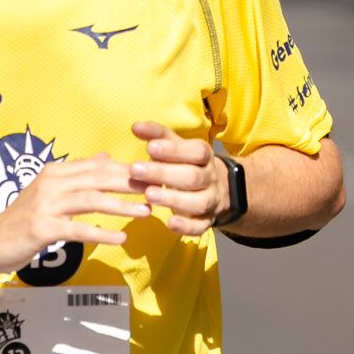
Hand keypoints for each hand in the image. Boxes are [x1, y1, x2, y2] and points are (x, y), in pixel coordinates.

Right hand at [0, 154, 149, 269]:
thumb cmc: (23, 219)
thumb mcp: (49, 191)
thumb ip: (77, 175)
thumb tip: (104, 157)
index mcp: (54, 172)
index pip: (96, 165)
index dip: (125, 169)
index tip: (150, 175)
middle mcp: (50, 183)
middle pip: (97, 178)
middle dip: (129, 183)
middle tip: (156, 189)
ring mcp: (45, 205)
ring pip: (91, 200)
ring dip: (121, 206)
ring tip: (145, 212)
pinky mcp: (42, 228)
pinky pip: (78, 229)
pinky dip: (101, 233)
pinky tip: (120, 238)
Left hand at [128, 122, 230, 237]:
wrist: (218, 188)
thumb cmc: (186, 163)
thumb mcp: (176, 146)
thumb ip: (157, 136)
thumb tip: (135, 126)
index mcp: (204, 156)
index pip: (195, 151)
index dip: (174, 150)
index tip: (149, 148)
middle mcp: (210, 178)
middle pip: (193, 177)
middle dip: (164, 174)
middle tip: (135, 170)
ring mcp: (210, 200)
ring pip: (198, 202)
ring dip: (173, 200)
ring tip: (149, 195)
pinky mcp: (206, 221)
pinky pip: (200, 226)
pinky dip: (186, 227)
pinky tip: (170, 223)